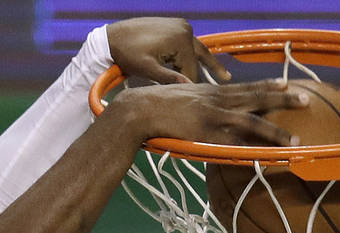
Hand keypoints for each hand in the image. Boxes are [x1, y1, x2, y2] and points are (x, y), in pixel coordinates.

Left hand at [107, 17, 230, 83]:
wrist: (112, 37)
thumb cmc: (127, 54)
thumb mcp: (148, 69)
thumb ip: (168, 78)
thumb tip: (189, 88)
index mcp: (180, 40)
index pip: (191, 69)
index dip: (192, 86)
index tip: (196, 101)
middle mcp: (184, 29)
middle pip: (199, 57)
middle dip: (210, 71)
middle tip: (227, 81)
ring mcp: (180, 25)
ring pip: (195, 49)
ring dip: (204, 62)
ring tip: (222, 75)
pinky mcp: (174, 24)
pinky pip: (187, 44)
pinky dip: (191, 55)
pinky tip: (197, 64)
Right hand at [110, 79, 308, 145]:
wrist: (138, 110)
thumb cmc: (152, 104)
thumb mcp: (178, 95)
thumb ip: (193, 99)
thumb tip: (196, 104)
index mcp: (210, 91)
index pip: (246, 86)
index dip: (268, 84)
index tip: (287, 83)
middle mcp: (216, 100)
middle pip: (257, 97)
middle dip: (283, 98)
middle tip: (306, 99)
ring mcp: (212, 116)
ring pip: (252, 122)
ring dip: (275, 131)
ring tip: (295, 139)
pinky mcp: (205, 133)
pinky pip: (234, 143)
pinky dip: (251, 150)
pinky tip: (265, 156)